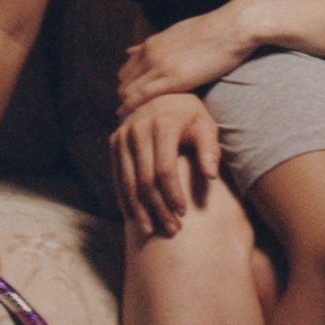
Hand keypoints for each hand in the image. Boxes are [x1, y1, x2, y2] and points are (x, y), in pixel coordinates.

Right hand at [113, 93, 221, 237]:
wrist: (163, 94)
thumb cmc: (190, 115)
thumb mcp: (205, 125)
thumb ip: (210, 149)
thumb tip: (211, 176)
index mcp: (163, 124)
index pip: (165, 169)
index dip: (172, 194)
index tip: (183, 213)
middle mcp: (138, 129)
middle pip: (145, 179)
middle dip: (157, 208)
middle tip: (171, 229)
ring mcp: (122, 135)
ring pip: (128, 181)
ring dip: (139, 210)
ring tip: (151, 230)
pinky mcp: (114, 141)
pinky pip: (117, 176)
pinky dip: (125, 198)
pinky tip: (134, 217)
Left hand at [117, 2, 261, 114]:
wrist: (233, 27)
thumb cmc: (215, 31)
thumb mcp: (181, 33)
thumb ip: (162, 44)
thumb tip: (146, 49)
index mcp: (154, 43)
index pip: (128, 66)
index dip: (127, 82)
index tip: (128, 96)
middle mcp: (152, 53)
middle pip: (125, 79)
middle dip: (124, 95)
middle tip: (126, 111)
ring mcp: (160, 65)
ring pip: (129, 88)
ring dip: (125, 103)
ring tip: (127, 118)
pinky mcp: (173, 79)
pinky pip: (141, 96)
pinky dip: (130, 106)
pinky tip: (125, 116)